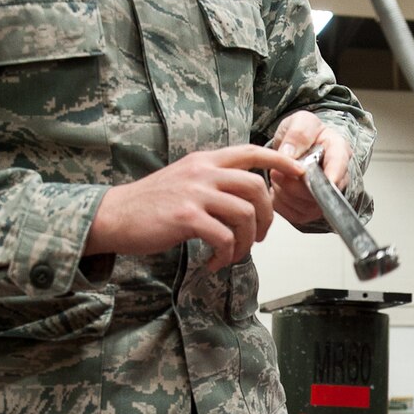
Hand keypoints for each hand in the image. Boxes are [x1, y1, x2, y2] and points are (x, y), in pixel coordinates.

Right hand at [84, 144, 305, 265]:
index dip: (280, 161)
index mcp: (205, 160)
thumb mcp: (184, 179)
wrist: (114, 216)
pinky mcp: (187, 217)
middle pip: (256, 188)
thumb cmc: (149, 204)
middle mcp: (203, 171)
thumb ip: (213, 181)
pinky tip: (215, 262)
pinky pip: (225, 237)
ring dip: (247, 242)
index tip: (299, 172)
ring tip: (233, 255)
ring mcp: (195, 193)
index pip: (251, 151)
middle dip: (267, 218)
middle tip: (259, 238)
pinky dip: (226, 255)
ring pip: (245, 215)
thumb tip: (245, 198)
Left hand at [269, 113, 353, 228]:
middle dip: (291, 183)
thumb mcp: (301, 121)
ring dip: (283, 192)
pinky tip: (281, 188)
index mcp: (339, 151)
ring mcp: (326, 197)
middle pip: (317, 193)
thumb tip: (289, 154)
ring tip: (280, 176)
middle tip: (277, 171)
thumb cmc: (305, 135)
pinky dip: (280, 202)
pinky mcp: (311, 211)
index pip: (339, 166)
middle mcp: (338, 178)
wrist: (300, 147)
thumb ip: (298, 134)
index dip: (332, 175)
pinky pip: (292, 214)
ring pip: (303, 206)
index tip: (324, 179)